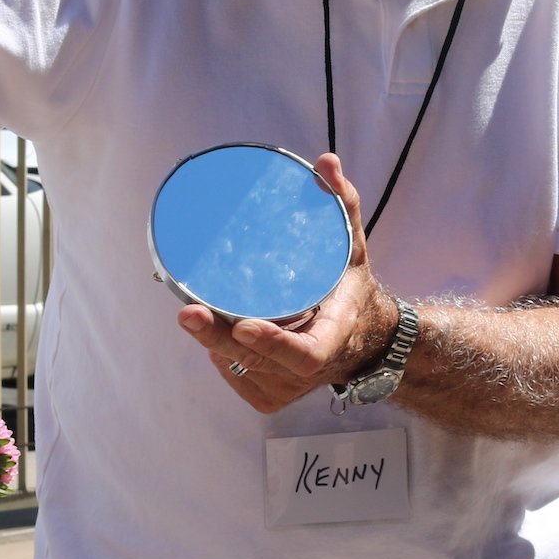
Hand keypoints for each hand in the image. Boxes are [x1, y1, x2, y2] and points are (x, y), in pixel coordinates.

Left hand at [177, 154, 399, 414]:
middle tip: (189, 313)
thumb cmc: (353, 287)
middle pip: (258, 363)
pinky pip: (238, 381)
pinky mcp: (274, 397)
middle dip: (218, 339)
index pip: (305, 354)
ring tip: (198, 315)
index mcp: (336, 335)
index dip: (273, 344)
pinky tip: (215, 338)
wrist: (369, 339)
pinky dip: (222, 360)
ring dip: (216, 346)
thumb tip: (325, 162)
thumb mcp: (353, 245)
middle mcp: (314, 370)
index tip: (243, 326)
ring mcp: (292, 387)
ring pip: (241, 371)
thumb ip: (341, 204)